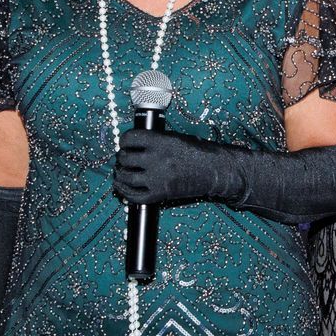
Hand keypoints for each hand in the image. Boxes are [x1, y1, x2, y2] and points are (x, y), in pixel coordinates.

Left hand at [114, 127, 239, 207]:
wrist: (214, 169)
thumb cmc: (197, 152)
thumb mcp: (174, 138)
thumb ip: (153, 141)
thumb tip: (131, 146)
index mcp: (160, 141)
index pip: (129, 139)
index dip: (123, 141)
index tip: (124, 144)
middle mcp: (156, 159)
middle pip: (125, 159)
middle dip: (121, 158)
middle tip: (124, 159)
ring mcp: (157, 178)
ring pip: (126, 178)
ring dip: (120, 175)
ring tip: (122, 173)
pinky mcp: (160, 194)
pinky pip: (135, 196)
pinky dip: (125, 193)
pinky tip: (123, 188)